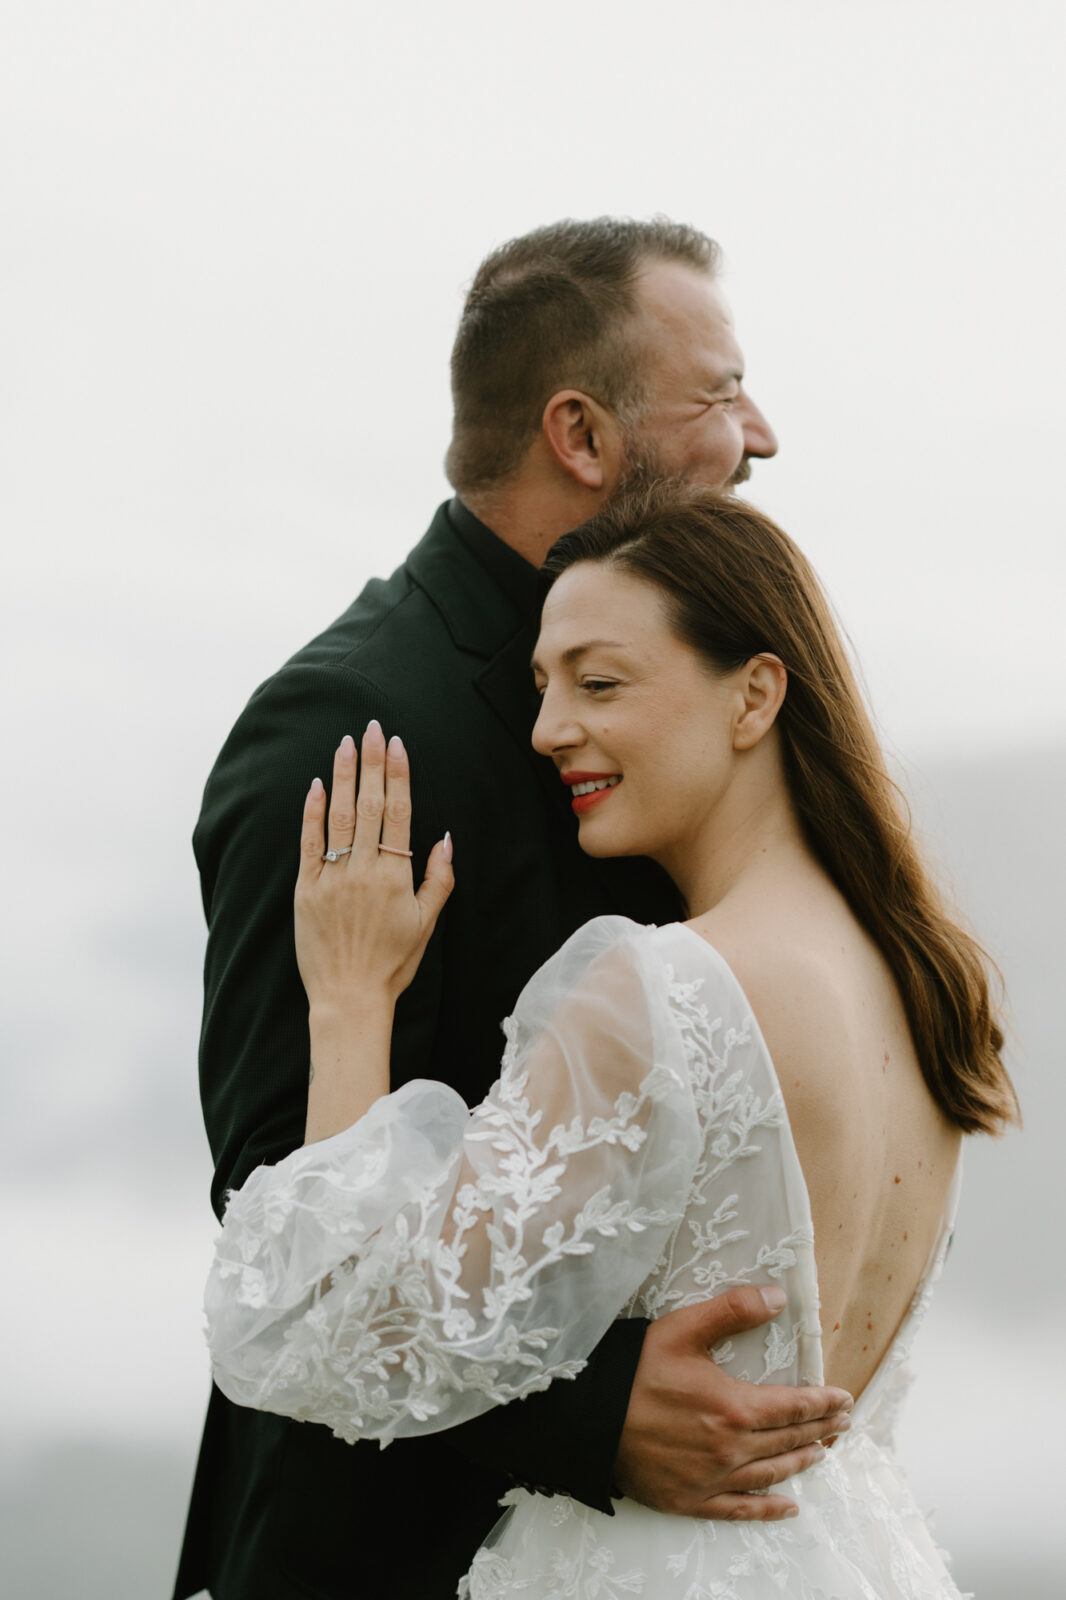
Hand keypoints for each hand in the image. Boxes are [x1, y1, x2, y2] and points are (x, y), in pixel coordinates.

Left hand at [295, 722, 453, 1015]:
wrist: (349, 997)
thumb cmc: (392, 963)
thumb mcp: (426, 923)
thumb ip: (438, 879)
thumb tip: (444, 839)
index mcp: (395, 876)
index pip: (397, 813)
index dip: (397, 775)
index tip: (397, 745)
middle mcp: (362, 870)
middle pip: (367, 805)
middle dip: (370, 763)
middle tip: (371, 728)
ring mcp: (331, 878)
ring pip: (337, 816)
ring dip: (341, 776)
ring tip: (345, 744)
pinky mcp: (305, 889)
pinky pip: (308, 843)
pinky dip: (311, 812)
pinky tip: (315, 785)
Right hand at [614, 1287, 852, 1520]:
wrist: (588, 1417)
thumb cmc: (635, 1369)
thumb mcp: (684, 1329)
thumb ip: (733, 1310)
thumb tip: (779, 1296)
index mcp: (733, 1406)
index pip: (793, 1405)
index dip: (822, 1402)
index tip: (844, 1399)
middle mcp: (730, 1448)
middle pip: (788, 1440)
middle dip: (820, 1429)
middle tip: (843, 1423)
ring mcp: (712, 1479)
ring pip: (771, 1472)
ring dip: (801, 1461)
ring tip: (822, 1452)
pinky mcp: (691, 1499)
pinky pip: (740, 1509)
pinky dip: (768, 1508)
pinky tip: (789, 1506)